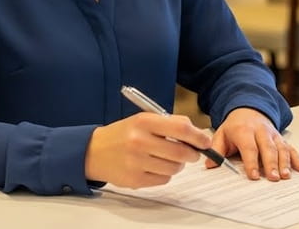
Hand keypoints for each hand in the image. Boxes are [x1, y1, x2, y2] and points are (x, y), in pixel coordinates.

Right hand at [84, 112, 211, 187]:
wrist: (94, 151)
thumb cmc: (123, 134)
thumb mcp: (143, 120)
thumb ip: (170, 124)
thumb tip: (197, 134)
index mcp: (144, 122)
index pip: (181, 128)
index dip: (198, 136)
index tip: (205, 141)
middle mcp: (139, 141)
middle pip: (181, 152)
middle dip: (192, 154)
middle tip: (192, 152)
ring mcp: (136, 162)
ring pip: (174, 168)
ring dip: (178, 164)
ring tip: (167, 157)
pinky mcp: (135, 179)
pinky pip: (164, 179)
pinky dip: (165, 173)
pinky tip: (154, 166)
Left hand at [211, 107, 298, 180]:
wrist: (249, 109)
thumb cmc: (235, 126)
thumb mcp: (221, 134)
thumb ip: (216, 149)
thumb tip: (210, 164)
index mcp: (244, 130)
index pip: (249, 147)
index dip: (251, 162)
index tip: (253, 176)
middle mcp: (261, 131)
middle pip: (268, 148)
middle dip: (271, 164)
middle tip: (273, 178)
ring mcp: (273, 134)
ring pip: (281, 148)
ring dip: (285, 163)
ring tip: (286, 176)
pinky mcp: (281, 138)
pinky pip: (290, 147)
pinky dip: (297, 158)